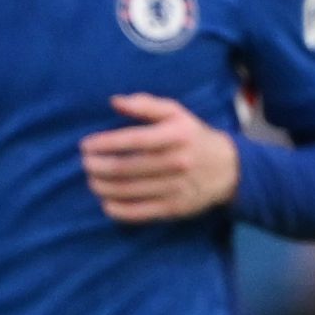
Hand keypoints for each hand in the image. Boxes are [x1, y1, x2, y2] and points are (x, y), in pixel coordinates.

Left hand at [80, 93, 238, 223]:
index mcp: (176, 136)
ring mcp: (177, 188)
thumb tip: (114, 101)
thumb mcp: (175, 113)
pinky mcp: (175, 208)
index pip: (133, 140)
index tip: (85, 145)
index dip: (104, 143)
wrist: (228, 169)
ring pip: (129, 191)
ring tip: (91, 180)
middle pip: (127, 168)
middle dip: (98, 166)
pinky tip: (106, 201)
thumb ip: (145, 104)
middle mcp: (178, 162)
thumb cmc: (192, 136)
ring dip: (103, 187)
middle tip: (85, 164)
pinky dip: (118, 209)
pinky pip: (140, 212)